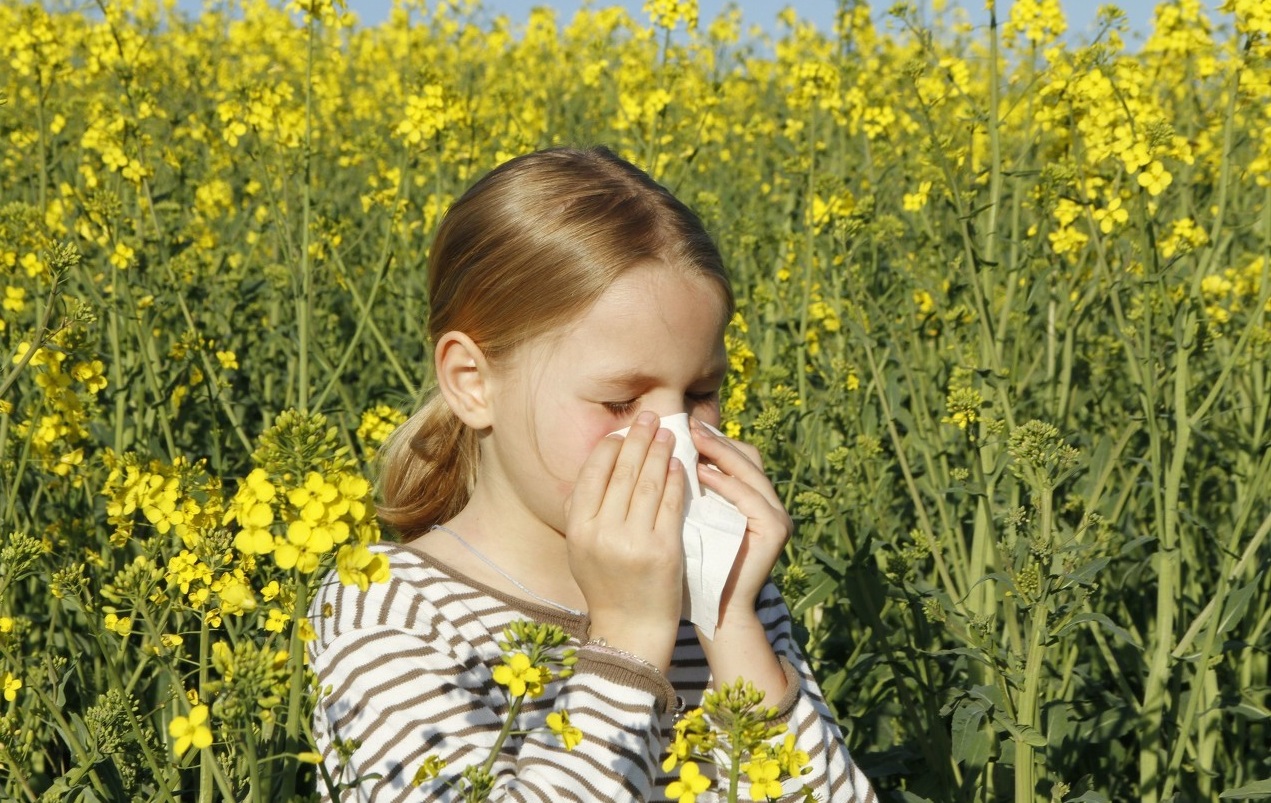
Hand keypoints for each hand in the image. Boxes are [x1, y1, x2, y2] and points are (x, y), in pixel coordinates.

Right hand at [565, 411, 685, 670]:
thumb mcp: (581, 549)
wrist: (631, 629)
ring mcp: (633, 541)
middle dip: (638, 438)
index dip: (610, 445)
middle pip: (622, 471)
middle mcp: (602, 532)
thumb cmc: (607, 584)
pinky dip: (675, 479)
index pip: (594, 472)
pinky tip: (680, 464)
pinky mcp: (663, 549)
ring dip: (660, 451)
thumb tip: (596, 464)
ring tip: (669, 433)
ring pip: (648, 482)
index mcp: (578, 528)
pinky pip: (670, 503)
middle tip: (650, 416)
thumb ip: (582, 510)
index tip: (623, 429)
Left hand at [690, 417, 792, 622]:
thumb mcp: (691, 519)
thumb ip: (689, 489)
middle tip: (686, 426)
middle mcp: (771, 504)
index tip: (682, 426)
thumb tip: (662, 449)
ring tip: (691, 442)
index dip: (712, 439)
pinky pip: (750, 497)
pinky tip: (701, 474)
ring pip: (750, 470)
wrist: (714, 609)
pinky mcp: (776, 531)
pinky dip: (726, 483)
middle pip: (747, 455)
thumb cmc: (695, 565)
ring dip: (720, 454)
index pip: (737, 454)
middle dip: (715, 439)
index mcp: (752, 499)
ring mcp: (778, 517)